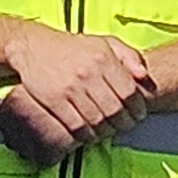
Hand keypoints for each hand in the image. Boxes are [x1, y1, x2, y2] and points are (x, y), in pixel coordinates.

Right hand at [0, 26, 155, 150]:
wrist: (32, 47)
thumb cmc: (73, 48)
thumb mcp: (104, 43)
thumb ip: (129, 56)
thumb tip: (144, 77)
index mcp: (102, 58)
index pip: (129, 92)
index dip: (137, 108)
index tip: (138, 114)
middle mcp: (87, 73)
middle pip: (114, 110)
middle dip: (124, 123)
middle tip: (124, 126)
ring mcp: (69, 88)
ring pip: (96, 121)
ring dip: (106, 131)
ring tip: (108, 130)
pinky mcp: (54, 100)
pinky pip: (76, 126)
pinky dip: (86, 134)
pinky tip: (90, 132)